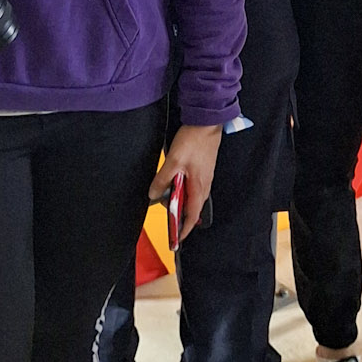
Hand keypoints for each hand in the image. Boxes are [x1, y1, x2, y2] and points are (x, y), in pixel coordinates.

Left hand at [150, 123, 221, 240]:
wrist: (207, 122)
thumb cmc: (194, 140)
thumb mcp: (173, 161)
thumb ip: (162, 179)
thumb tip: (154, 194)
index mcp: (199, 187)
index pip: (192, 216)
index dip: (184, 229)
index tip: (176, 239)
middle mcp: (204, 185)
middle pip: (191, 206)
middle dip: (177, 210)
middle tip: (164, 202)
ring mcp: (205, 177)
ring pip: (191, 195)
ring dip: (179, 196)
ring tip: (167, 187)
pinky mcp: (203, 169)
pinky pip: (193, 185)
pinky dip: (183, 187)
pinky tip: (175, 177)